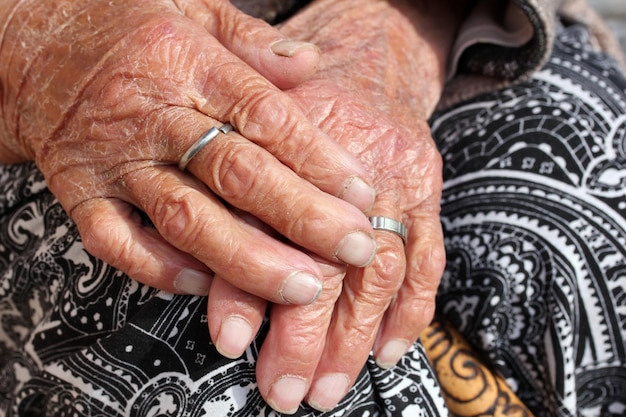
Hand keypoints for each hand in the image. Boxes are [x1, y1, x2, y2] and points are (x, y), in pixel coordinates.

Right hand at [0, 0, 378, 302]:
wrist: (34, 51)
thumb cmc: (125, 30)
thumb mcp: (193, 9)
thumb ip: (253, 43)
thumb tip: (309, 63)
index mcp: (187, 64)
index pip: (265, 116)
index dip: (318, 158)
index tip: (362, 195)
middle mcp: (153, 117)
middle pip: (235, 173)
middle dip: (302, 218)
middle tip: (355, 249)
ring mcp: (114, 162)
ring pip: (186, 219)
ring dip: (248, 260)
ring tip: (303, 286)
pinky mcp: (82, 195)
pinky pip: (120, 244)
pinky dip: (165, 271)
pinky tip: (211, 287)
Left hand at [206, 0, 466, 411]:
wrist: (372, 61)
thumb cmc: (308, 99)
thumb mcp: (259, 132)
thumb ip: (239, 201)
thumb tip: (217, 279)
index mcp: (307, 149)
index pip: (280, 234)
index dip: (253, 292)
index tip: (232, 344)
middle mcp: (360, 172)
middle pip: (336, 266)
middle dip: (310, 338)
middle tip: (286, 390)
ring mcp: (404, 185)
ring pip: (382, 274)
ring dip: (356, 338)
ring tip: (331, 386)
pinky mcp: (429, 196)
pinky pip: (428, 260)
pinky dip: (412, 312)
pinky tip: (391, 350)